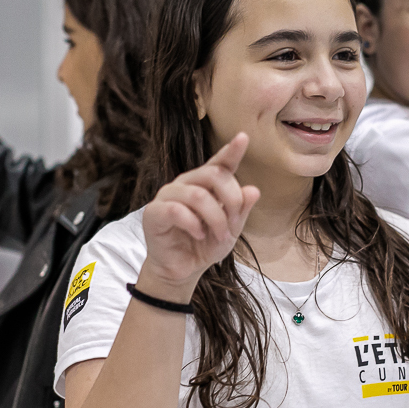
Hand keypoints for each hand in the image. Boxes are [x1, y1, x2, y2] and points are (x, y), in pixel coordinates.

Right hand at [135, 133, 260, 301]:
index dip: (231, 151)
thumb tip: (254, 190)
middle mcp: (186, 183)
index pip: (219, 163)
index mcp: (205, 184)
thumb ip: (240, 210)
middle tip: (233, 224)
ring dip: (215, 218)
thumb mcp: (230, 229)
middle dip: (231, 200)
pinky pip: (177, 210)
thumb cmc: (204, 245)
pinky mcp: (154, 212)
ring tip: (219, 236)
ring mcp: (168, 195)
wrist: (182, 270)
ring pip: (198, 195)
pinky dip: (194, 225)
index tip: (243, 138)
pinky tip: (198, 235)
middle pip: (213, 175)